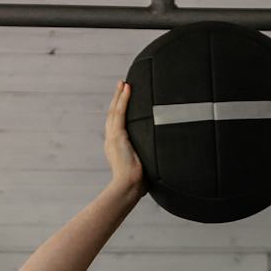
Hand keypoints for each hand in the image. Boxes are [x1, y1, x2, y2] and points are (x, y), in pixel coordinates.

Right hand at [105, 80, 145, 201]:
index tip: (123, 101)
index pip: (116, 125)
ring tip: (123, 83)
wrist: (129, 186)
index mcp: (115, 148)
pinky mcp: (117, 136)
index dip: (118, 112)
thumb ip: (146, 163)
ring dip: (119, 95)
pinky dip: (123, 99)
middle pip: (113, 115)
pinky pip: (119, 113)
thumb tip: (159, 167)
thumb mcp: (141, 169)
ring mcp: (113, 137)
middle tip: (121, 85)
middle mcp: (111, 141)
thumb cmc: (136, 184)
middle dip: (117, 99)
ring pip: (115, 111)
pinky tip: (127, 89)